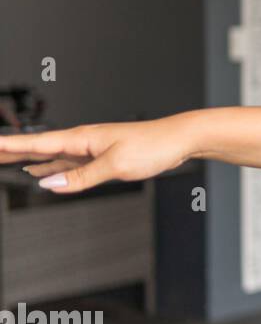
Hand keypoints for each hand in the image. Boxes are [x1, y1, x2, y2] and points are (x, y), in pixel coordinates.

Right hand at [0, 116, 193, 193]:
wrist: (180, 139)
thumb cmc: (153, 145)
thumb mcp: (116, 166)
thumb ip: (82, 177)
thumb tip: (50, 184)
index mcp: (82, 138)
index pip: (36, 143)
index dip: (10, 146)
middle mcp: (83, 141)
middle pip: (39, 148)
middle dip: (12, 152)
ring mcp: (92, 149)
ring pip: (51, 156)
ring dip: (28, 160)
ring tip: (5, 162)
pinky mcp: (102, 157)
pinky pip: (68, 164)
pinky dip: (52, 168)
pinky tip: (42, 173)